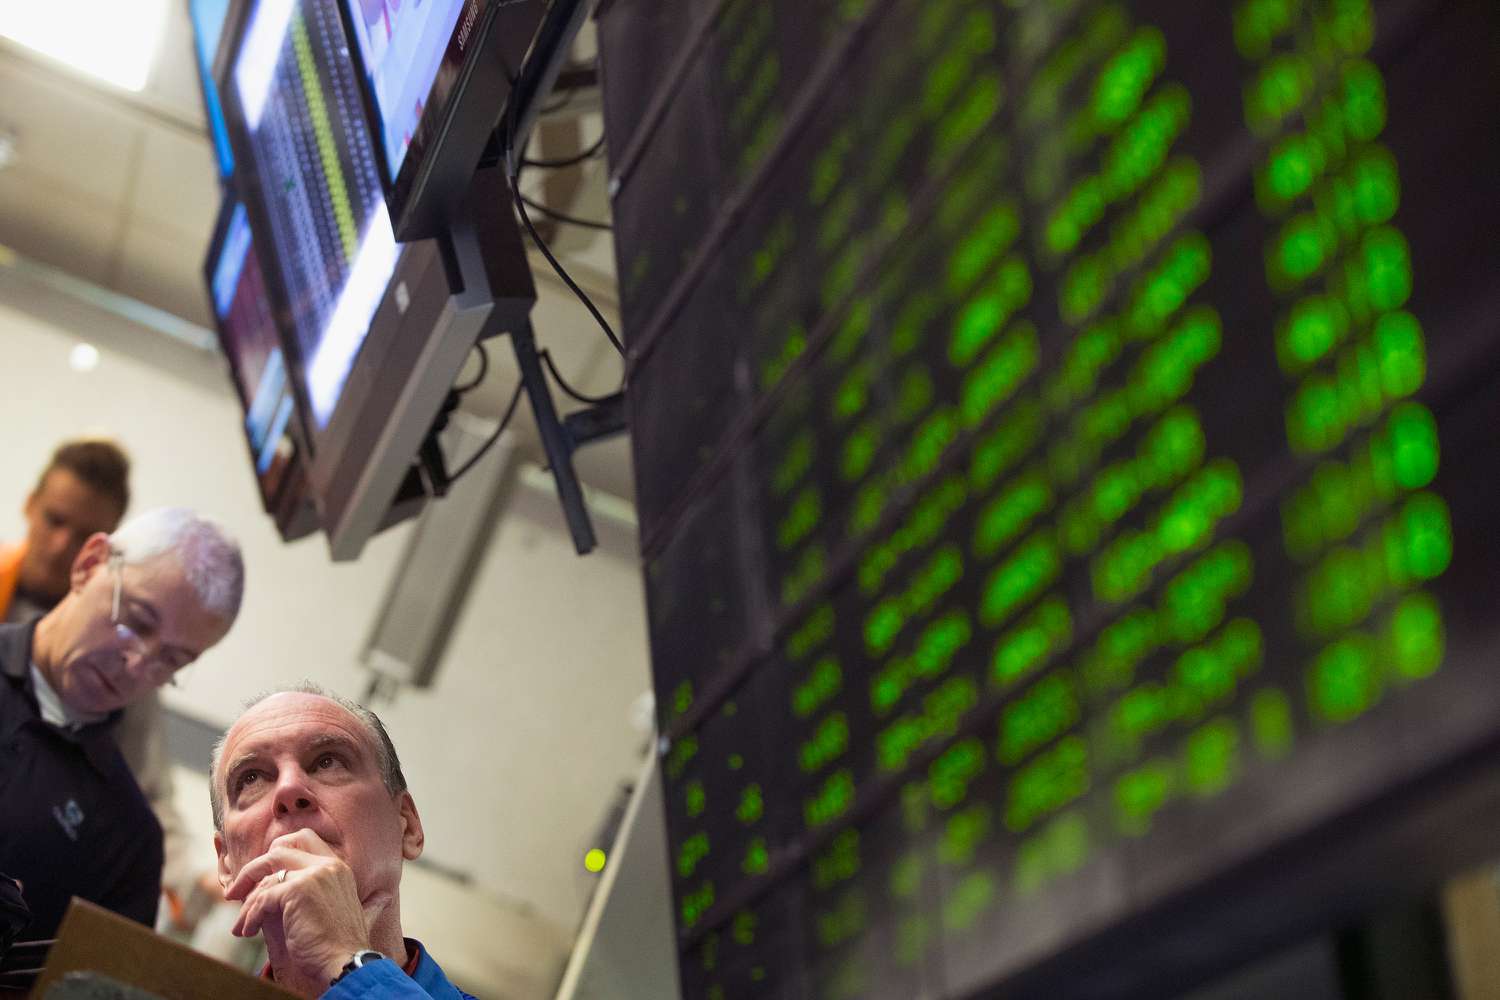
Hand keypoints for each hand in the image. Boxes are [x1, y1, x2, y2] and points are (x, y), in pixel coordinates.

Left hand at [223, 829, 371, 992]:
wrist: (345, 961)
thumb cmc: (334, 943)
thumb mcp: (325, 906)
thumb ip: (306, 888)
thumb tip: (266, 886)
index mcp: (337, 867)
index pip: (304, 838)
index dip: (278, 850)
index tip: (261, 873)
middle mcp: (327, 865)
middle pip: (279, 850)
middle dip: (251, 870)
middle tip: (235, 892)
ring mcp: (313, 875)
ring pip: (266, 876)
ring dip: (248, 903)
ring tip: (241, 924)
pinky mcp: (298, 891)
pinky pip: (262, 899)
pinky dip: (250, 917)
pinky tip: (249, 932)